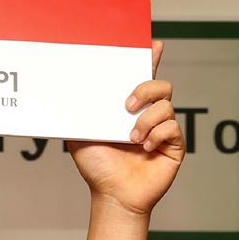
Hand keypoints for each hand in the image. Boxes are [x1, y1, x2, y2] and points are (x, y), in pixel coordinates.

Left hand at [66, 41, 185, 217]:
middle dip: (145, 89)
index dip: (149, 59)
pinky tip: (145, 147)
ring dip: (146, 119)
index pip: (141, 77)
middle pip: (160, 85)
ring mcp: (162, 129)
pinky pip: (172, 127)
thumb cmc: (98, 167)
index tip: (152, 44)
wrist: (112, 194)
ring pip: (166, 104)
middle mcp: (147, 116)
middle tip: (126, 106)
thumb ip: (80, 112)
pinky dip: (157, 134)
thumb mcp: (81, 133)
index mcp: (127, 109)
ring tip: (131, 137)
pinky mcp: (173, 145)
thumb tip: (65, 91)